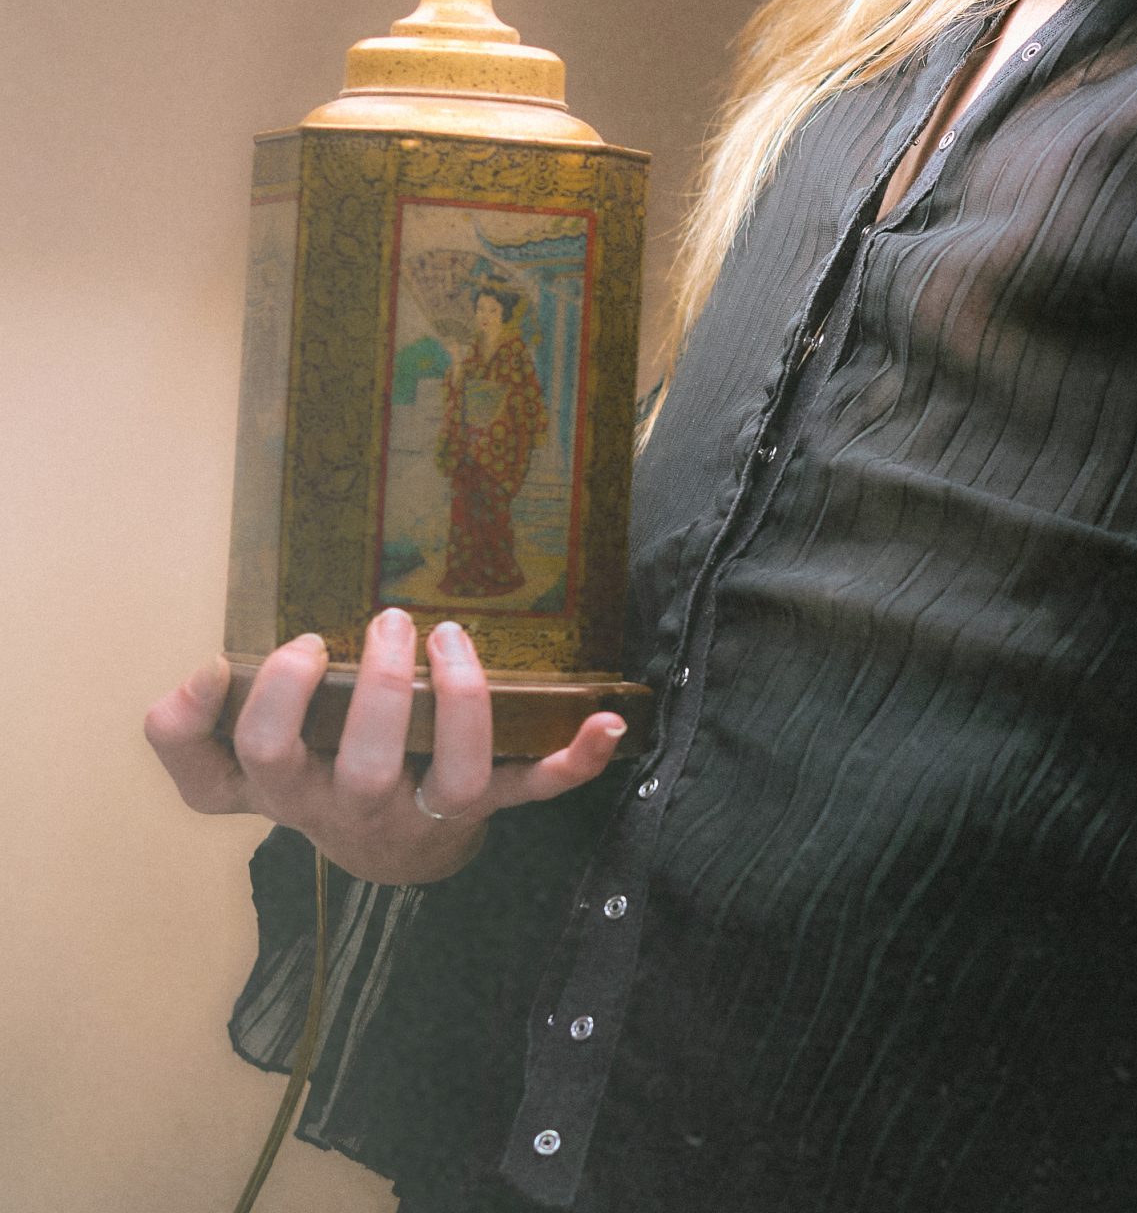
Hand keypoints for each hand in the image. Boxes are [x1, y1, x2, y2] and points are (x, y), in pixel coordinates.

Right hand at [144, 605, 627, 885]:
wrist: (386, 853)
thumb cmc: (312, 779)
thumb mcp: (237, 768)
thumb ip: (189, 736)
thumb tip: (192, 681)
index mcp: (292, 790)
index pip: (256, 761)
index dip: (270, 702)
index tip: (295, 643)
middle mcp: (360, 809)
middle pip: (364, 766)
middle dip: (376, 687)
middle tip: (387, 619)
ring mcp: (430, 814)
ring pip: (455, 780)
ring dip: (463, 704)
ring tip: (451, 636)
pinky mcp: (491, 807)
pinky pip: (539, 791)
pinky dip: (577, 760)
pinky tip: (611, 722)